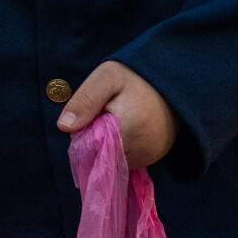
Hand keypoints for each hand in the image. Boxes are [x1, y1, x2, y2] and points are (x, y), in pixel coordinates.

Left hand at [57, 60, 177, 168]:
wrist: (173, 81)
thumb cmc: (136, 77)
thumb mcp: (107, 78)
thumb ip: (85, 100)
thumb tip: (64, 126)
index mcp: (127, 130)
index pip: (90, 148)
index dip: (84, 133)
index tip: (93, 115)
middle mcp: (140, 150)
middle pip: (101, 155)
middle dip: (96, 139)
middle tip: (107, 114)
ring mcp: (149, 157)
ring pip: (113, 160)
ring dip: (108, 145)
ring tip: (119, 120)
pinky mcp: (154, 158)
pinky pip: (127, 160)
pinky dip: (121, 148)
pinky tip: (126, 129)